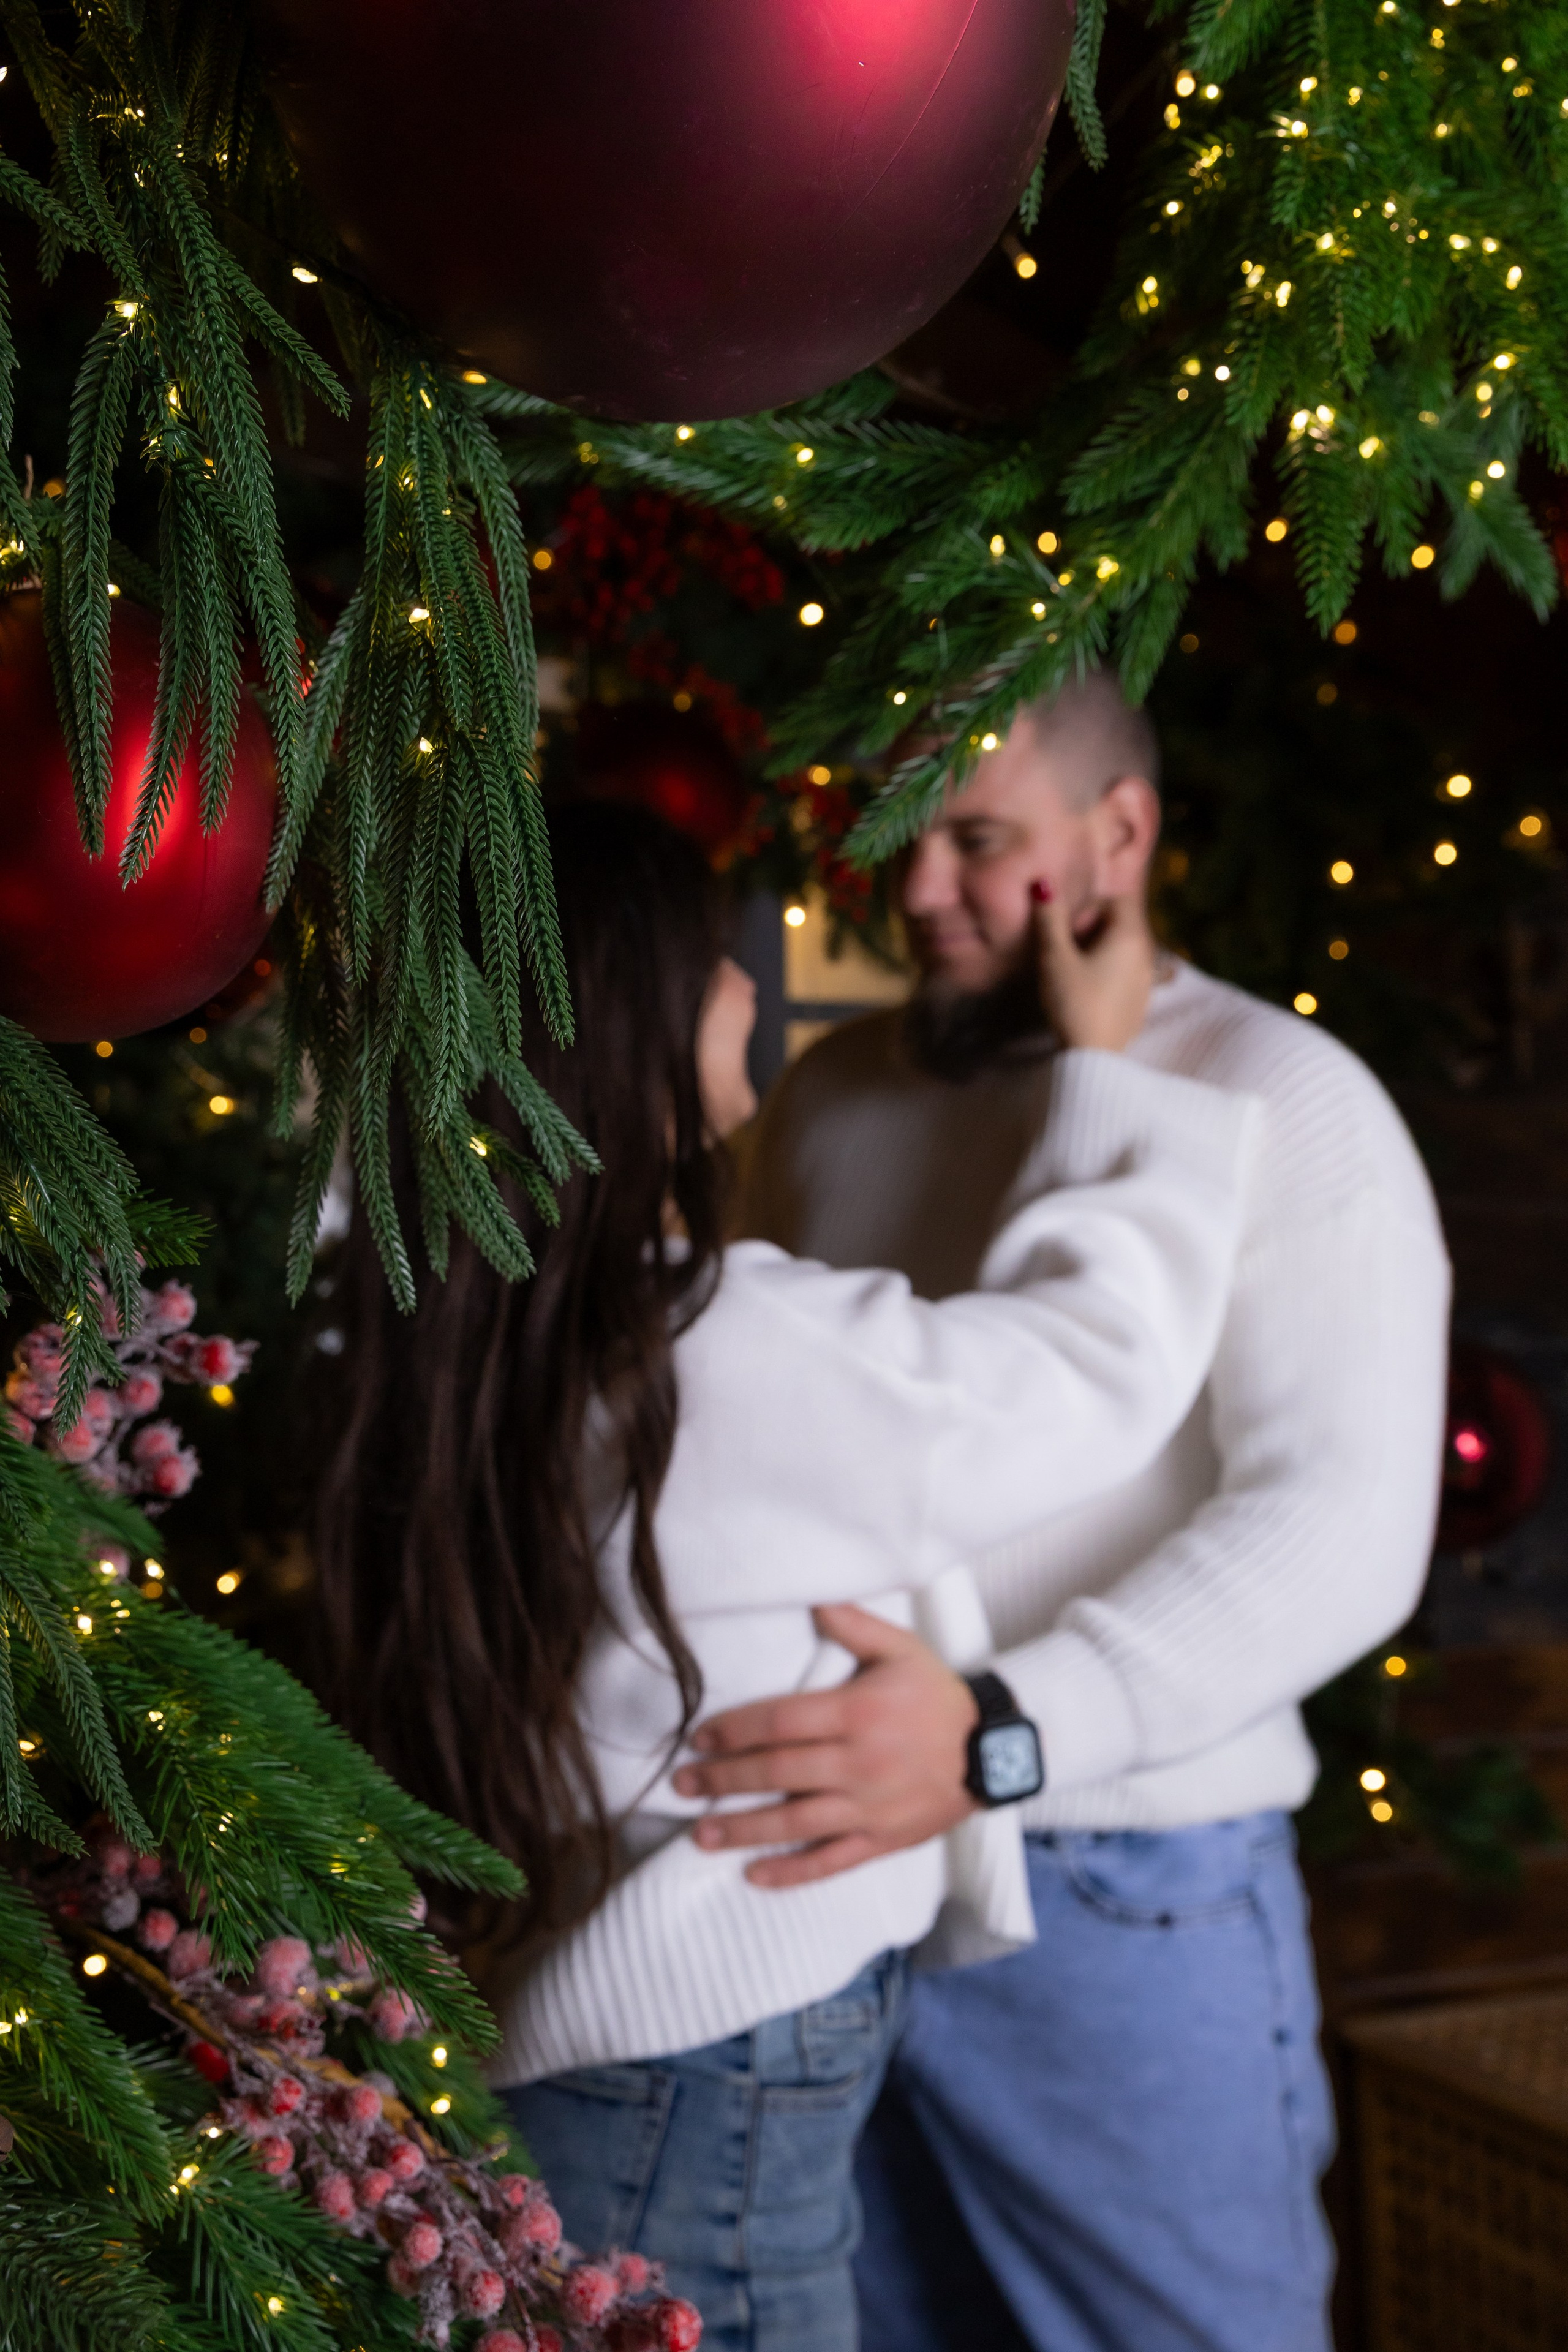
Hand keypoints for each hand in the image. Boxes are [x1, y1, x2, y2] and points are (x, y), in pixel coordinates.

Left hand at [670, 1604, 980, 1887]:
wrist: (993, 1752)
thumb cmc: (938, 1696)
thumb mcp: (901, 1649)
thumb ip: (852, 1624)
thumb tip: (811, 1599)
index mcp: (857, 1714)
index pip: (780, 1722)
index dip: (734, 1730)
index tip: (699, 1737)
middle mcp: (859, 1764)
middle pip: (777, 1773)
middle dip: (723, 1780)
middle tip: (682, 1784)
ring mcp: (870, 1808)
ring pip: (796, 1824)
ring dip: (743, 1830)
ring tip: (700, 1835)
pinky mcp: (882, 1841)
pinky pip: (830, 1861)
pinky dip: (792, 1872)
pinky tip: (754, 1875)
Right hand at [1033, 881, 1154, 1053]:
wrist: (1094, 1057)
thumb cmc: (1075, 1002)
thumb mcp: (1055, 958)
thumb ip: (1050, 919)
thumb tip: (1043, 883)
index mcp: (1130, 936)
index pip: (1117, 899)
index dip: (1089, 907)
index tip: (1069, 929)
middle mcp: (1146, 953)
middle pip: (1121, 923)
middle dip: (1092, 927)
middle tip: (1065, 948)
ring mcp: (1147, 978)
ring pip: (1123, 948)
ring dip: (1099, 949)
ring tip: (1073, 970)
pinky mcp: (1141, 1000)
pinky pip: (1126, 971)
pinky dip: (1108, 970)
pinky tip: (1087, 991)